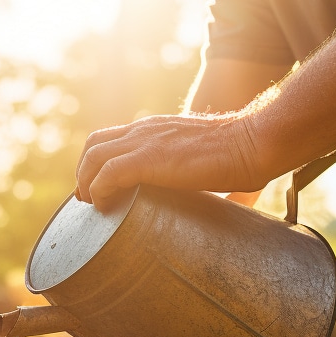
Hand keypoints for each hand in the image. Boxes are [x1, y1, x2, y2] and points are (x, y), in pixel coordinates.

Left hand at [74, 112, 267, 210]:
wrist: (252, 143)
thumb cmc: (237, 155)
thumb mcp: (199, 159)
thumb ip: (184, 171)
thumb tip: (197, 203)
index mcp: (155, 129)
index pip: (111, 138)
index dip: (96, 164)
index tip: (98, 190)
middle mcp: (145, 130)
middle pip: (93, 144)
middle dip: (83, 173)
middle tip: (88, 200)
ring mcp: (146, 141)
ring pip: (93, 156)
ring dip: (85, 183)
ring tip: (93, 206)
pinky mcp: (149, 158)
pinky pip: (108, 172)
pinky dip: (99, 190)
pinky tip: (105, 206)